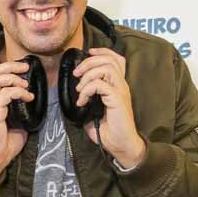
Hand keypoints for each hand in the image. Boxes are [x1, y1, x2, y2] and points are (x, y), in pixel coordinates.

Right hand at [0, 60, 31, 182]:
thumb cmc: (2, 145)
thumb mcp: (15, 122)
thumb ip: (20, 109)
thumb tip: (32, 100)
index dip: (1, 67)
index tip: (18, 70)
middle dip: (9, 65)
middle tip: (24, 67)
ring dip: (12, 76)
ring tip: (24, 83)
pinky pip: (4, 95)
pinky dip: (18, 92)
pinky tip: (28, 97)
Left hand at [73, 48, 144, 167]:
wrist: (120, 145)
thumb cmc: (109, 131)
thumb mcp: (94, 113)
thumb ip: (88, 101)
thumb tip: (76, 97)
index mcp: (117, 86)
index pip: (115, 59)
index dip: (101, 52)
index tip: (87, 53)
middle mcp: (121, 85)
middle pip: (108, 59)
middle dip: (88, 63)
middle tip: (76, 74)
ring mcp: (120, 91)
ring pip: (106, 68)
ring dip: (87, 75)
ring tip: (79, 90)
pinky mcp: (117, 99)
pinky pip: (101, 85)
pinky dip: (87, 90)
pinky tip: (82, 101)